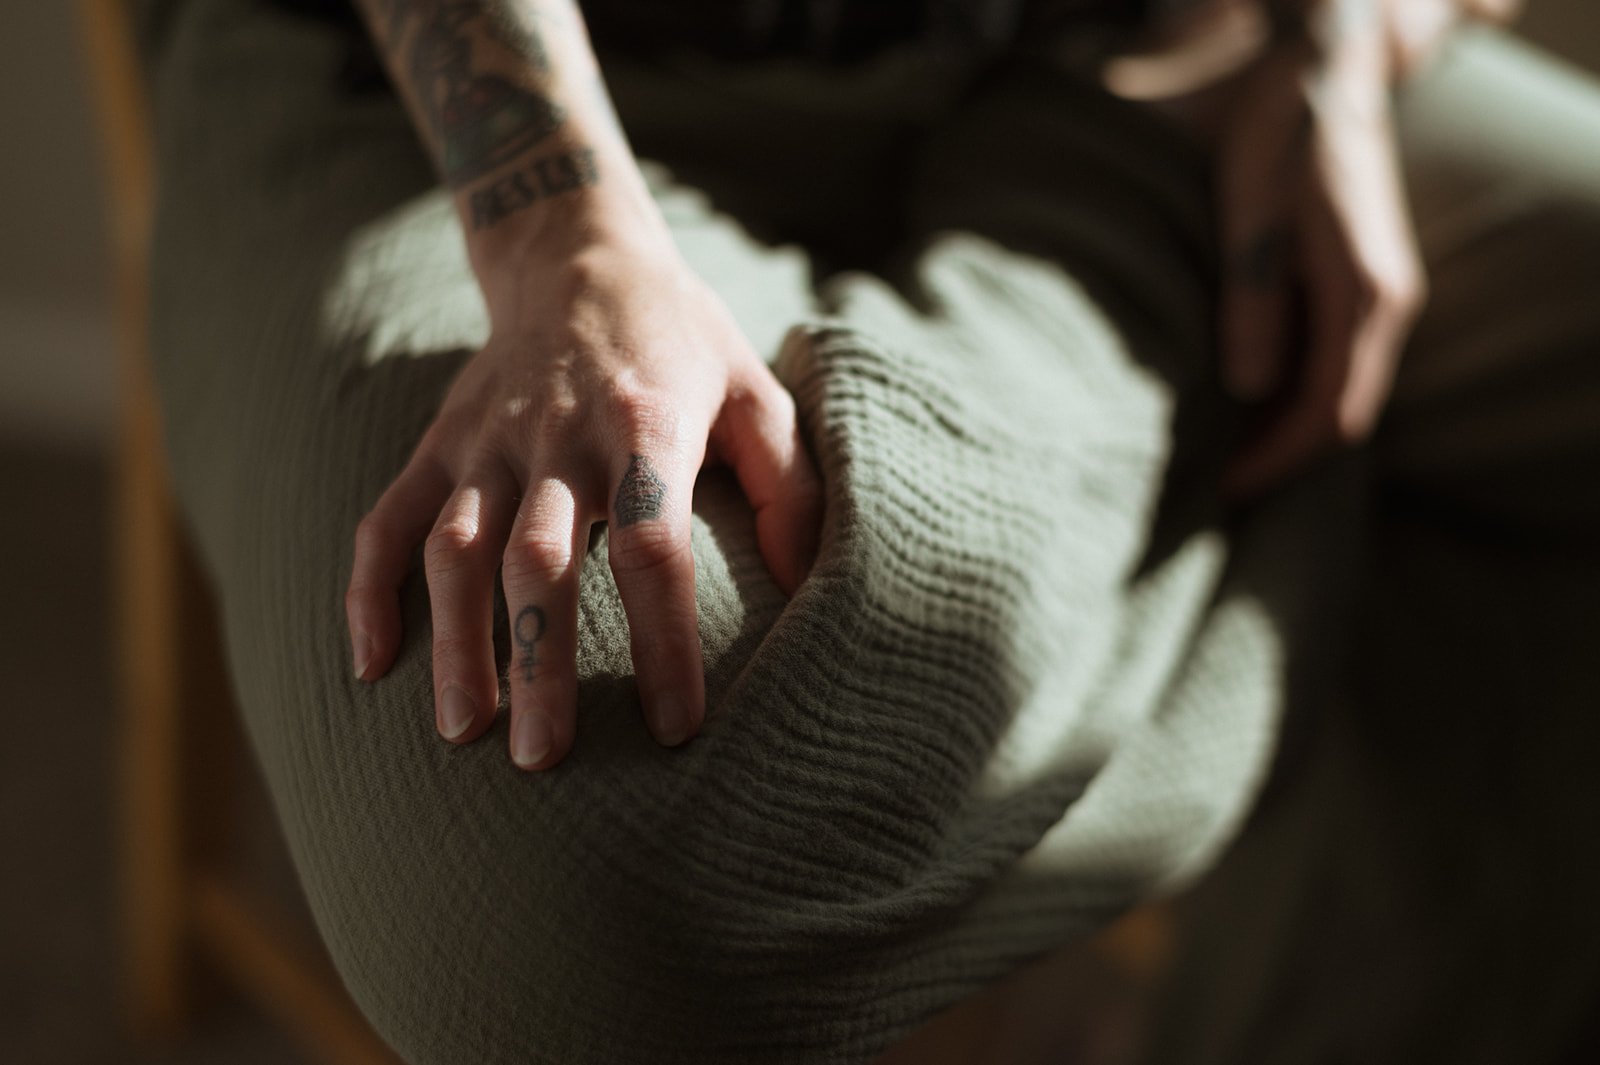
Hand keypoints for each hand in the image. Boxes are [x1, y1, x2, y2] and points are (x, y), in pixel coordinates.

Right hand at [345, 227, 822, 769]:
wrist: (576, 255)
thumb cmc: (681, 341)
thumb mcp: (756, 391)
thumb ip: (788, 486)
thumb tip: (807, 586)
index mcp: (646, 425)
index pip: (653, 547)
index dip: (664, 640)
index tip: (676, 727)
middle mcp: (558, 436)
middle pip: (540, 559)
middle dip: (538, 662)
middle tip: (543, 758)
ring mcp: (488, 440)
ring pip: (456, 548)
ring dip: (454, 642)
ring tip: (463, 732)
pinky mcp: (440, 442)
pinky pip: (389, 517)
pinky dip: (370, 588)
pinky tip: (370, 664)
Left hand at [1217, 0, 1425, 497]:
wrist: (1322, 74)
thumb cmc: (1279, 138)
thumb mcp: (1250, 222)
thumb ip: (1252, 305)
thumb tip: (1248, 389)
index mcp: (1364, 297)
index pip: (1331, 411)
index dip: (1279, 458)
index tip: (1229, 488)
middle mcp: (1386, 302)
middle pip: (1345, 412)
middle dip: (1286, 455)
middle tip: (1222, 486)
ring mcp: (1379, 291)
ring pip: (1342, 388)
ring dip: (1290, 427)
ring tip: (1230, 455)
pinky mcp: (1360, 279)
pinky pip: (1337, 359)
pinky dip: (1297, 392)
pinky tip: (1252, 401)